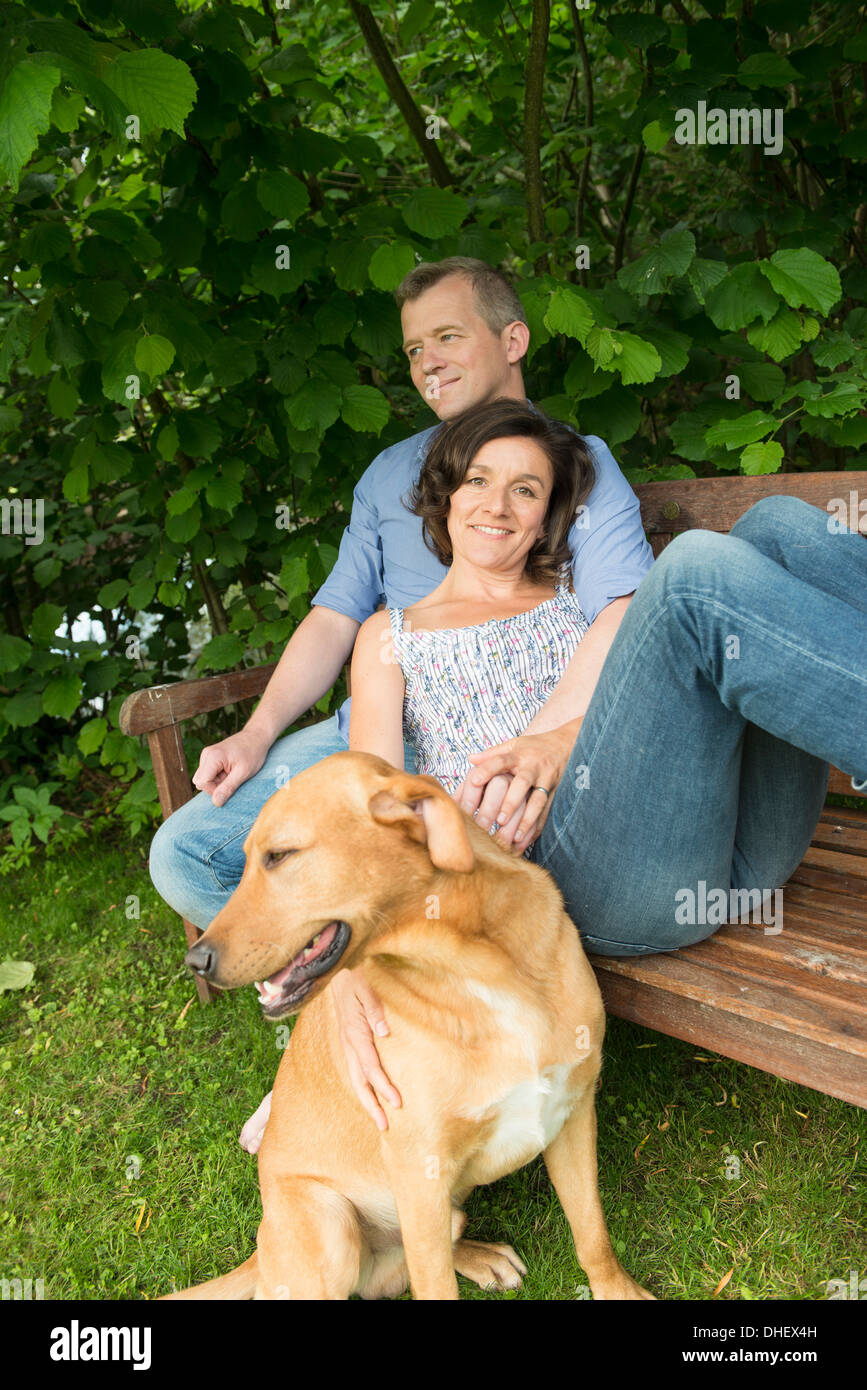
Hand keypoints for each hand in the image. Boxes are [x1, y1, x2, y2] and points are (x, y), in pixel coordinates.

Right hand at [192, 727, 270, 805]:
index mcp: (212, 757)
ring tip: (232, 773)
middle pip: (200, 781)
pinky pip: (208, 774)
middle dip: (214, 786)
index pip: (202, 783)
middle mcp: (206, 755)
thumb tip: (216, 803)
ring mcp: (207, 755)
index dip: (214, 790)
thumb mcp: (243, 773)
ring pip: (203, 779)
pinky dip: (218, 776)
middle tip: (231, 778)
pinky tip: (229, 770)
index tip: (230, 784)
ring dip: (217, 781)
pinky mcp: (210, 757)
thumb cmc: (253, 753)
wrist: (256, 737)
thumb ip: (228, 788)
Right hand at [330, 966, 400, 1130]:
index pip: (371, 1068)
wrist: (337, 973)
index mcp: (355, 1034)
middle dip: (372, 1106)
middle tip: (385, 1126)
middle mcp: (349, 1044)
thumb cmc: (356, 979)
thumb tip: (384, 1031)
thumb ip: (375, 1009)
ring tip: (379, 1120)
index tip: (398, 1103)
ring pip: (355, 1080)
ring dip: (367, 1101)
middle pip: (360, 1082)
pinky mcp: (349, 1043)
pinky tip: (372, 1095)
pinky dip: (363, 1087)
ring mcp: (347, 1046)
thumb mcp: (366, 989)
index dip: (384, 1087)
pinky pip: (355, 1071)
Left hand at [458, 722, 582, 849]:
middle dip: (511, 802)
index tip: (473, 782)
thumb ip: (491, 754)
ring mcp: (546, 780)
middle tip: (499, 820)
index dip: (487, 770)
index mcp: (518, 755)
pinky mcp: (555, 793)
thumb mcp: (512, 745)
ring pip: (538, 800)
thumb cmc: (532, 748)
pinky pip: (547, 811)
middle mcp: (532, 768)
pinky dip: (538, 826)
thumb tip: (470, 758)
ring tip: (515, 837)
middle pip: (522, 784)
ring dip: (527, 819)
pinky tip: (528, 841)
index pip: (501, 761)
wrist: (564, 746)